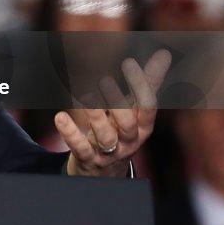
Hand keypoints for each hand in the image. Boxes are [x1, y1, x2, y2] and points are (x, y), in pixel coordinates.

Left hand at [56, 49, 170, 176]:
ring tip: (86, 96)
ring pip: (106, 137)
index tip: (128, 62)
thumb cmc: (122, 131)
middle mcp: (129, 141)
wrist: (106, 170)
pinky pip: (81, 148)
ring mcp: (109, 153)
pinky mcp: (89, 160)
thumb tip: (164, 54)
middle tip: (104, 80)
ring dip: (96, 117)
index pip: (146, 106)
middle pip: (127, 124)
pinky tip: (59, 117)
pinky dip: (70, 133)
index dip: (140, 84)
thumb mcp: (135, 110)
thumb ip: (148, 82)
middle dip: (117, 102)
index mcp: (142, 127)